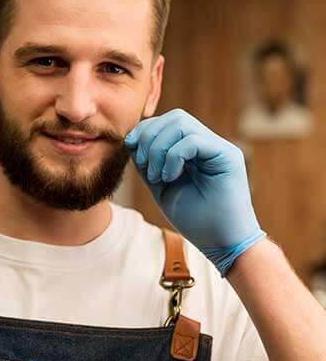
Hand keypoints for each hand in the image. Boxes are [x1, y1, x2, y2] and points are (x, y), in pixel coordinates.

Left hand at [124, 109, 265, 275]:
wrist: (221, 243)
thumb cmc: (194, 219)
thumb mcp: (160, 186)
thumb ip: (148, 163)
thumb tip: (132, 139)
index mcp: (193, 150)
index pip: (167, 122)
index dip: (145, 130)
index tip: (132, 151)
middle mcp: (209, 144)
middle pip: (175, 117)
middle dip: (150, 136)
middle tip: (145, 166)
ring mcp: (220, 149)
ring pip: (182, 124)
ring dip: (159, 149)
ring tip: (157, 176)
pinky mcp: (228, 157)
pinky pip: (193, 141)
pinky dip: (173, 157)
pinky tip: (170, 177)